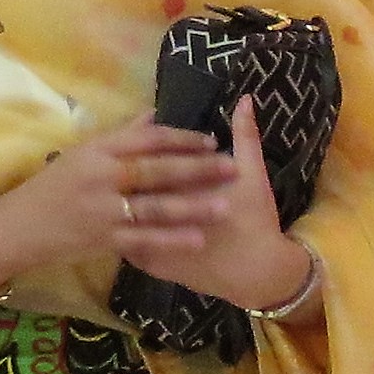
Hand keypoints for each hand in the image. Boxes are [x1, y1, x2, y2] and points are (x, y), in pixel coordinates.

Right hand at [0, 114, 240, 284]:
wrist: (18, 226)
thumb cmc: (53, 186)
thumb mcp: (83, 153)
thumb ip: (122, 136)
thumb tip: (155, 113)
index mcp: (97, 149)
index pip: (146, 139)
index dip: (181, 139)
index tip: (211, 140)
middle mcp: (101, 176)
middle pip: (156, 170)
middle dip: (197, 169)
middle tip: (232, 167)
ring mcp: (102, 209)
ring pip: (155, 206)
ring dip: (192, 206)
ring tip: (224, 204)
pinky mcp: (102, 239)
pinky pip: (144, 239)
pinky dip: (172, 239)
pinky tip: (198, 239)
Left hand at [133, 96, 309, 310]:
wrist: (257, 274)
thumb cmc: (255, 221)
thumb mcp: (253, 174)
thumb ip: (246, 135)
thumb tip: (244, 99)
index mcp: (175, 186)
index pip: (149, 160)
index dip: (146, 148)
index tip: (146, 138)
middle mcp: (155, 213)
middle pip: (129, 187)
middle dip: (122, 174)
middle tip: (123, 163)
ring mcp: (149, 241)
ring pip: (119, 216)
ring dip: (116, 202)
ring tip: (116, 188)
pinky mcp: (150, 264)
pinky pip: (125, 243)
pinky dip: (122, 229)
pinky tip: (121, 218)